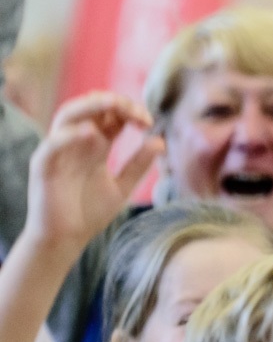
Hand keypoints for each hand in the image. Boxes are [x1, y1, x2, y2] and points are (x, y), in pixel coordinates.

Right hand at [24, 93, 162, 248]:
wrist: (66, 239)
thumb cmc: (89, 213)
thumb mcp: (122, 186)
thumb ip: (138, 164)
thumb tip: (160, 140)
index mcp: (95, 145)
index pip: (110, 115)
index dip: (130, 111)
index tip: (148, 120)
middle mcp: (76, 143)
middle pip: (90, 108)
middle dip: (114, 102)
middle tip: (138, 112)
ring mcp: (58, 152)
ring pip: (67, 115)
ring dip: (91, 106)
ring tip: (114, 105)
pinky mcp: (43, 167)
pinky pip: (51, 144)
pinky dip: (69, 135)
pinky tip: (92, 133)